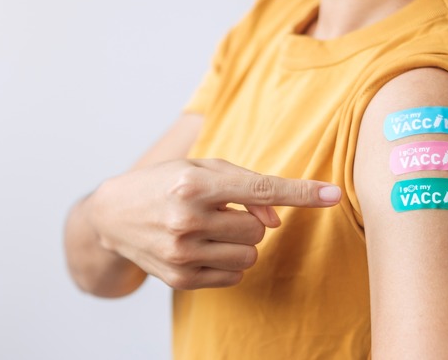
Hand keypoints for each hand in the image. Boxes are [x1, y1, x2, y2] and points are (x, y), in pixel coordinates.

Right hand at [86, 158, 340, 289]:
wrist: (114, 214)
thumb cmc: (165, 183)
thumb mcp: (201, 169)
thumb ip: (245, 186)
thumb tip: (276, 221)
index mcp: (193, 183)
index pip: (260, 189)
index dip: (301, 192)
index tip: (333, 194)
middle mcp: (186, 218)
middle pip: (259, 230)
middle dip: (251, 221)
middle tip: (224, 212)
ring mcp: (182, 252)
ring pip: (249, 256)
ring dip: (241, 243)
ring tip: (213, 230)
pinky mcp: (179, 278)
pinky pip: (233, 276)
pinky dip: (227, 262)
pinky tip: (203, 247)